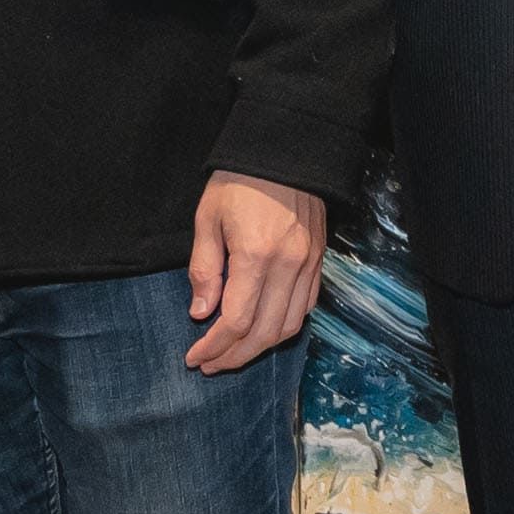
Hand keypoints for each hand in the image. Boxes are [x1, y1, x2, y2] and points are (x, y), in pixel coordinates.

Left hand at [184, 172, 325, 375]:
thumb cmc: (239, 181)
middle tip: (209, 364)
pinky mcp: (319, 261)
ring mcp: (308, 264)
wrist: (285, 149)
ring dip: (260, 348)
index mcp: (256, 255)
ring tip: (233, 354)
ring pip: (289, 326)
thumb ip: (204, 269)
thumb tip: (201, 312)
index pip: (236, 320)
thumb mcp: (208, 218)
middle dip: (234, 356)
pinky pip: (306, 307)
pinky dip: (284, 327)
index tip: (194, 356)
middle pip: (265, 333)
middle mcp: (288, 265)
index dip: (214, 346)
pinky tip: (262, 329)